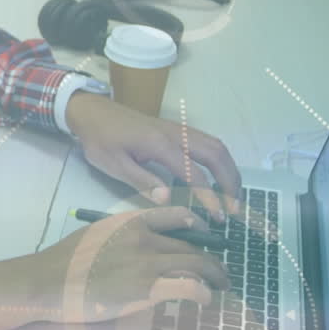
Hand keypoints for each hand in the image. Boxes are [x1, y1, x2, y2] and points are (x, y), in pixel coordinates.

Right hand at [0, 207, 228, 329]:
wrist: (50, 281)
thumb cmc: (67, 261)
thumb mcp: (98, 235)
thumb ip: (124, 236)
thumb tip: (142, 247)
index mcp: (131, 221)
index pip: (178, 215)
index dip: (200, 226)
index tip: (208, 237)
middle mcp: (145, 236)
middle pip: (192, 244)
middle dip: (212, 258)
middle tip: (219, 272)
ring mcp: (147, 261)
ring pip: (198, 263)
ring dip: (216, 276)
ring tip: (221, 286)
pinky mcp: (148, 288)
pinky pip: (190, 286)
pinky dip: (204, 292)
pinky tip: (206, 299)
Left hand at [65, 92, 241, 220]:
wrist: (92, 112)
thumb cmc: (100, 139)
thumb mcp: (114, 165)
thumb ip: (142, 181)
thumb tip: (168, 200)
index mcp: (160, 145)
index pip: (195, 174)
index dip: (209, 197)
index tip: (218, 218)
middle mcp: (175, 133)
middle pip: (216, 154)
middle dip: (231, 181)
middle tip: (236, 208)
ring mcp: (177, 129)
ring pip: (215, 145)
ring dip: (229, 169)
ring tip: (233, 195)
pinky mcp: (175, 129)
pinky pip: (206, 142)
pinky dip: (219, 159)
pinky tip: (218, 176)